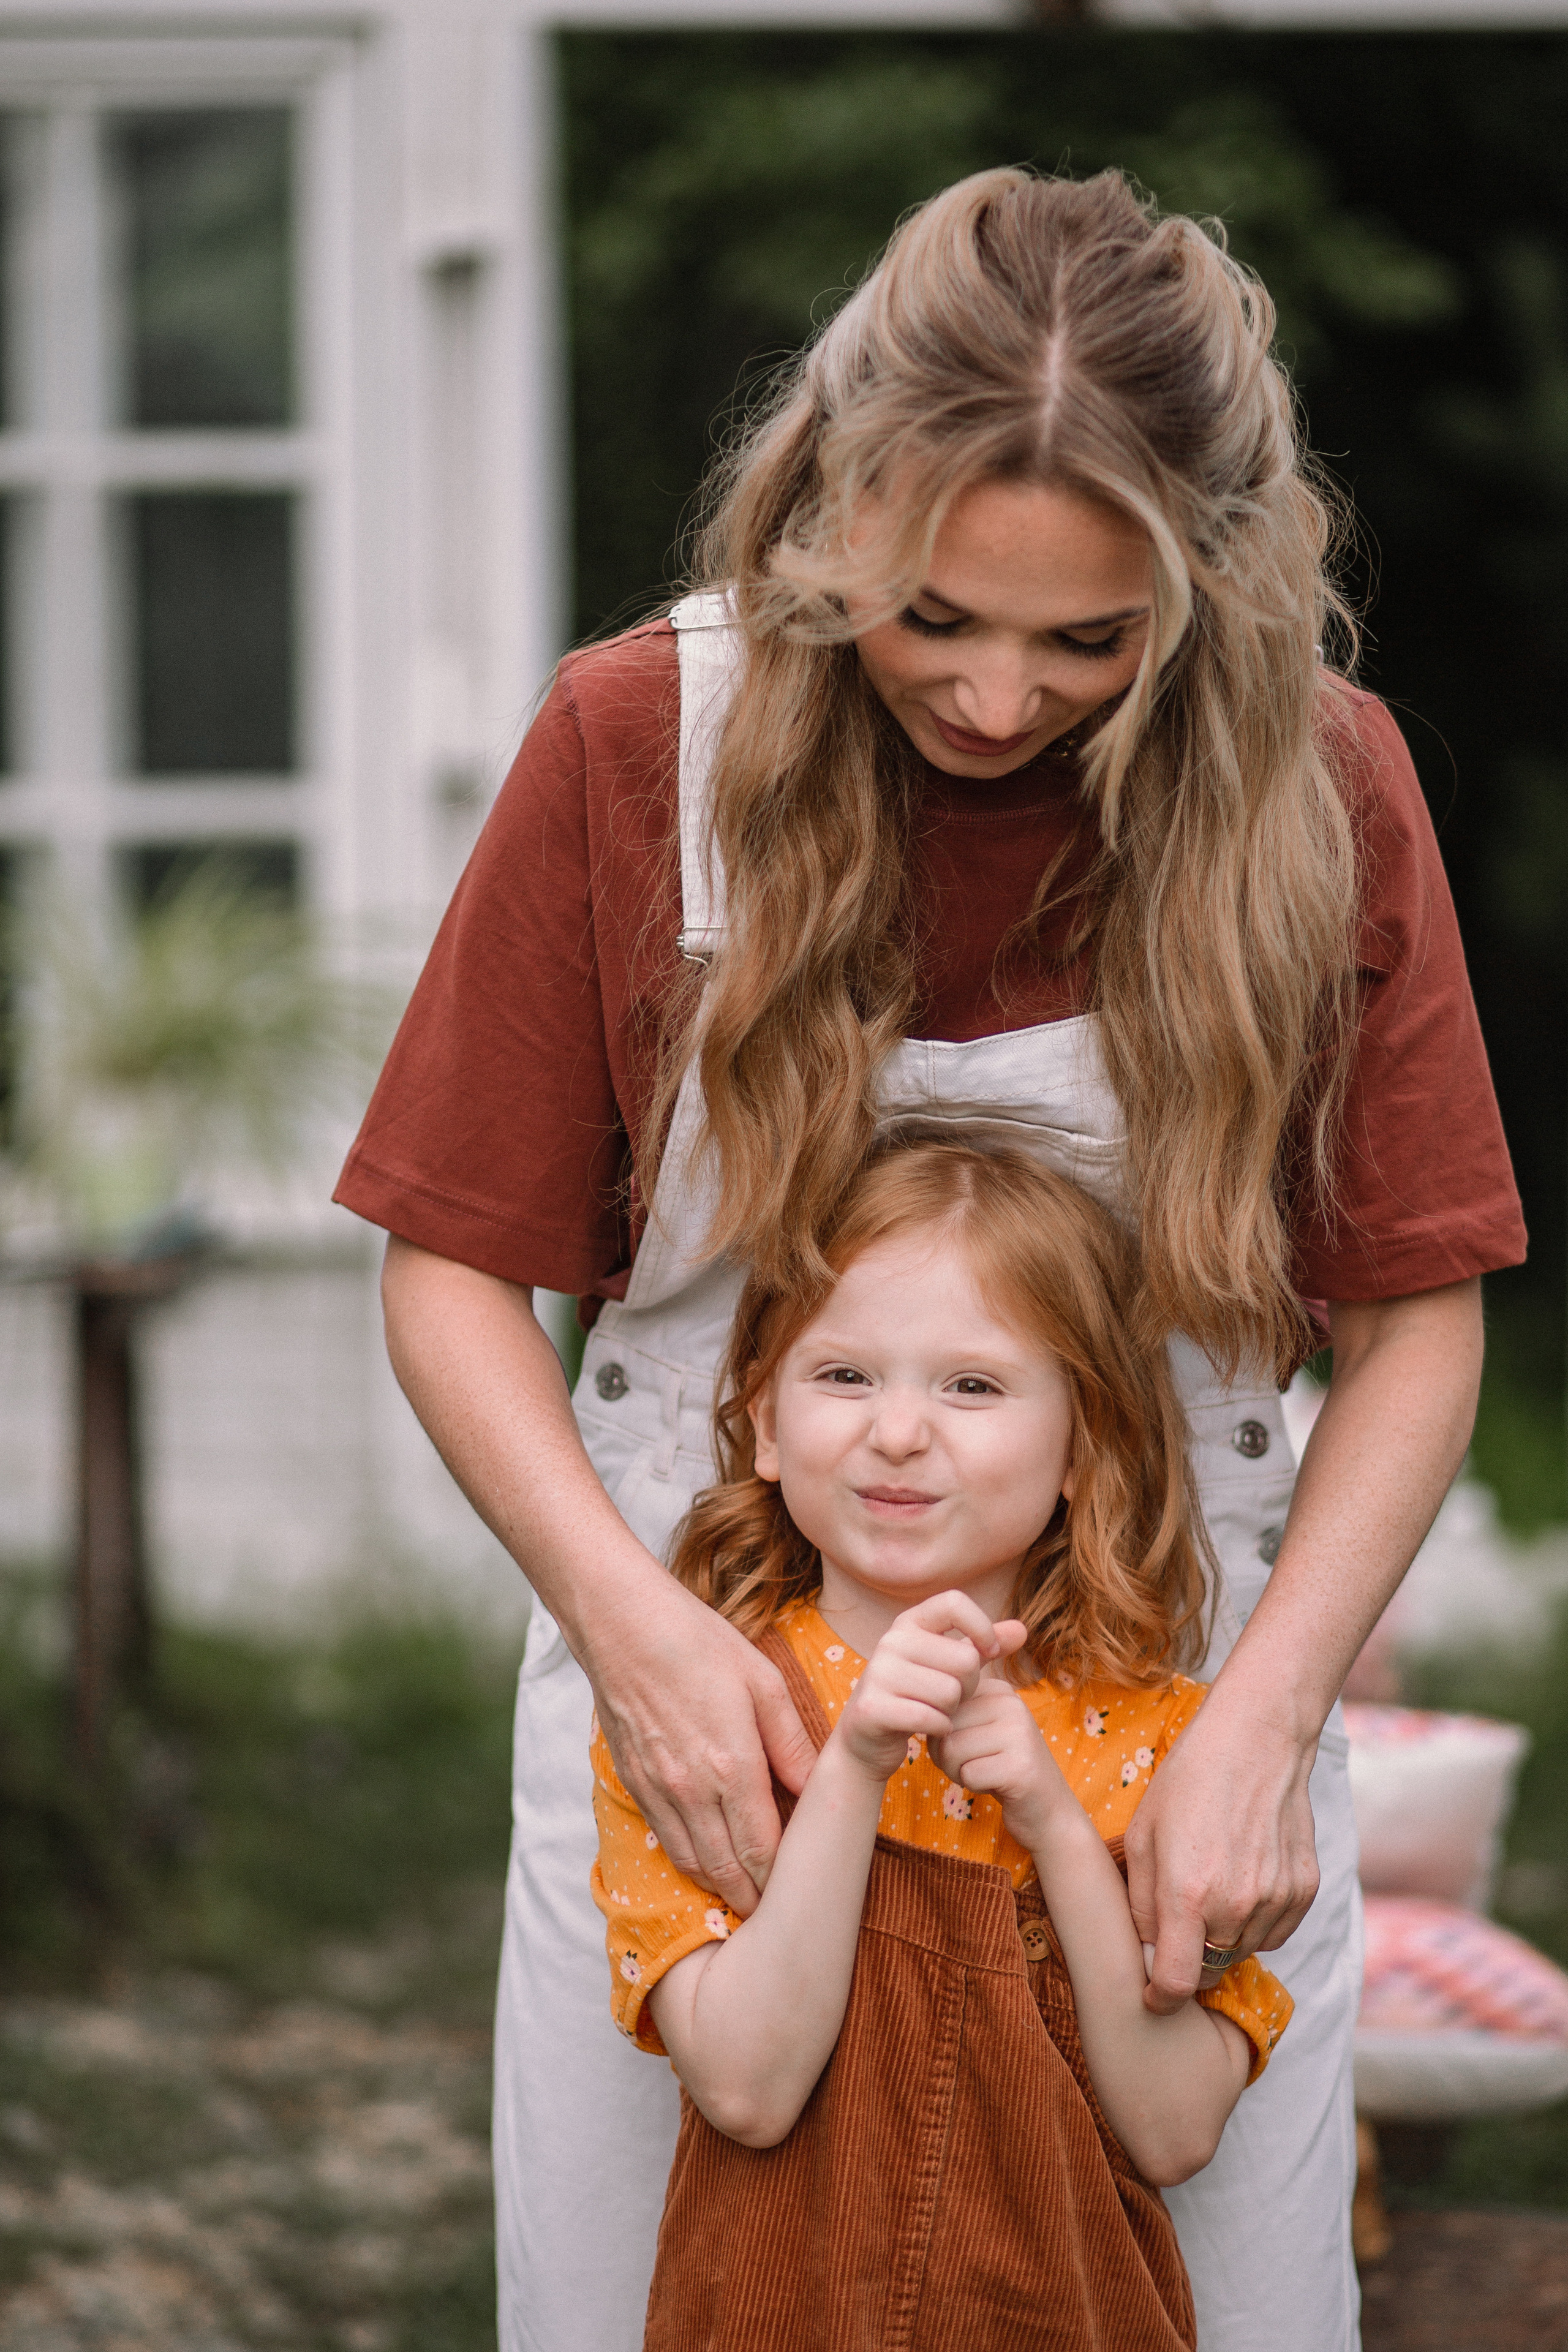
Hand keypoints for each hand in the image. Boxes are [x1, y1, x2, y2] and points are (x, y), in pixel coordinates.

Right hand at [585, 1571, 816, 1918]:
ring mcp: (658, 1789)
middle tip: (779, 1910)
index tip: (800, 1892)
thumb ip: (791, 1743)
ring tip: (746, 1897)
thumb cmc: (699, 1642)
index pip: (762, 1849)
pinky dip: (688, 1861)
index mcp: (732, 1765)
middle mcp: (691, 1789)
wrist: (621, 1623)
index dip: (781, 1880)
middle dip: (753, 1897)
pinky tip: (706, 1861)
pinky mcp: (633, 1782)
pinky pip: (663, 1839)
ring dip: (720, 1887)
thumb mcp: (763, 1682)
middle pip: (727, 1869)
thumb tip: (817, 1788)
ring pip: (692, 1863)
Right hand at [836, 1591, 1015, 1781]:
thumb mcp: (949, 1666)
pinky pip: (932, 1718)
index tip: (989, 1652)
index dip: (981, 1626)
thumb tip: (1023, 1630)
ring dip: (952, 1711)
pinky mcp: (874, 1707)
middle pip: (964, 1660)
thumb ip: (983, 1646)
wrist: (867, 1739)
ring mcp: (879, 1673)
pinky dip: (941, 1729)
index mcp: (909, 1622)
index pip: (954, 1602)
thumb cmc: (917, 1696)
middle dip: (967, 1687)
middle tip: (949, 1698)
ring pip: (950, 1693)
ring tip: (934, 1711)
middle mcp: (891, 1641)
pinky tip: (929, 1728)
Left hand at [927, 1650, 1064, 1850]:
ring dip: (959, 1772)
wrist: (1048, 1810)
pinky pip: (969, 1774)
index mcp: (998, 1689)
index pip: (940, 1706)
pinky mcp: (1021, 1766)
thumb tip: (915, 1708)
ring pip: (951, 1751)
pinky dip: (975, 1786)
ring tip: (986, 1773)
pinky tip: (998, 1784)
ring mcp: (1019, 1733)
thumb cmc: (1000, 1768)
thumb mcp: (978, 1730)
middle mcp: (1011, 1702)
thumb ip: (952, 1712)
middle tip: (975, 1765)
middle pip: (943, 1729)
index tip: (969, 1746)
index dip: (942, 1735)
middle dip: (947, 1756)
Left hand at [1123, 1688, 1319, 2013]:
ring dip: (1223, 1937)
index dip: (1160, 1997)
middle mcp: (1236, 1906)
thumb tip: (1146, 1950)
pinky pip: (1274, 1932)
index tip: (1152, 1994)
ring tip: (1213, 1885)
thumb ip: (1140, 1902)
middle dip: (1189, 1957)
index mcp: (1187, 1893)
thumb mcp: (1141, 1834)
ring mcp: (1275, 1900)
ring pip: (1242, 1950)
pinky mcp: (1304, 1891)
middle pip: (1209, 1969)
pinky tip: (1243, 1879)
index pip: (1175, 1983)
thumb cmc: (1188, 1781)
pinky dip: (1255, 1921)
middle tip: (1179, 1922)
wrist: (1256, 1741)